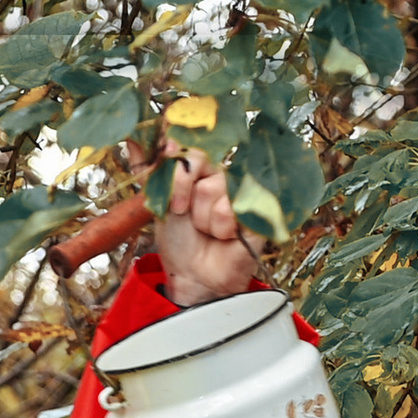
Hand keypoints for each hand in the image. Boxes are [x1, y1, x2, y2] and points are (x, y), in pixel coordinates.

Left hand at [155, 158, 264, 308]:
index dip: (181, 175)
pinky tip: (226, 237)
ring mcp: (244, 191)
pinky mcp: (260, 207)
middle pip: (204, 173)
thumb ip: (164, 173)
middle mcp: (225, 176)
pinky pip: (234, 206)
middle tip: (191, 222)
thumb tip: (157, 141)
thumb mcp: (163, 205)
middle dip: (190, 204)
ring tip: (210, 232)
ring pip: (215, 189)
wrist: (193, 276)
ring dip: (205, 219)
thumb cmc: (179, 241)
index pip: (194, 151)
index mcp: (203, 170)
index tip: (175, 203)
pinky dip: (223, 227)